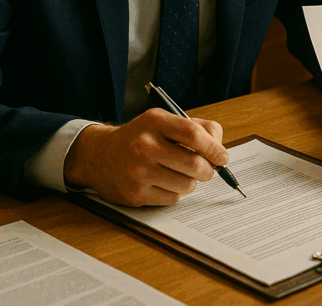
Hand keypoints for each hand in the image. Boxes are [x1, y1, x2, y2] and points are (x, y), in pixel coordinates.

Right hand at [63, 108, 227, 206]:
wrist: (99, 155)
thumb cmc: (140, 137)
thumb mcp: (164, 121)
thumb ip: (197, 127)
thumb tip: (220, 149)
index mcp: (154, 122)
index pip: (194, 135)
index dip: (215, 148)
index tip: (222, 157)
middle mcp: (144, 146)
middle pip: (195, 164)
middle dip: (208, 170)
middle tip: (206, 170)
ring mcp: (138, 172)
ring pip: (187, 185)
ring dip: (191, 182)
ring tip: (180, 174)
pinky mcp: (135, 194)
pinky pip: (172, 199)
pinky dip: (175, 193)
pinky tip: (163, 182)